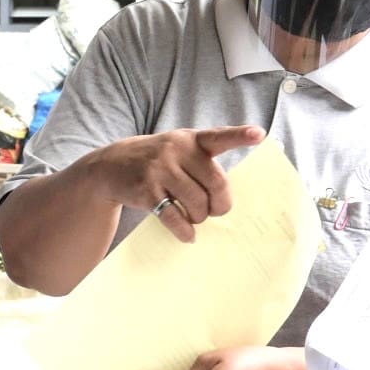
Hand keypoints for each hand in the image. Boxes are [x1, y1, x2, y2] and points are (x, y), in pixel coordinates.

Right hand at [90, 126, 265, 243]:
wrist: (110, 166)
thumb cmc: (156, 160)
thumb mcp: (177, 147)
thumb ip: (202, 161)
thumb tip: (224, 199)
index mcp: (190, 139)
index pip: (219, 136)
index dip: (239, 135)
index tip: (259, 134)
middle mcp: (177, 150)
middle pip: (216, 184)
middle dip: (220, 204)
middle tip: (216, 211)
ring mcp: (160, 170)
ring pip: (197, 204)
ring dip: (200, 218)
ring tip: (194, 217)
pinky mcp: (147, 191)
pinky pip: (175, 218)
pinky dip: (185, 231)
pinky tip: (187, 234)